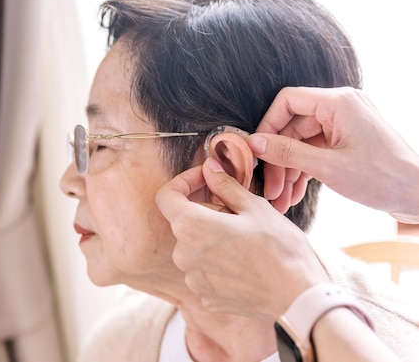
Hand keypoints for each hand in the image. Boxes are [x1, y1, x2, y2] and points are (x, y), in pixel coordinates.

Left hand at [156, 158, 328, 319]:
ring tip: (244, 240)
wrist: (298, 296)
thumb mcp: (253, 206)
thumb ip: (224, 184)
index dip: (184, 182)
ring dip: (211, 238)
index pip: (166, 196)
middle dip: (205, 211)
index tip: (206, 180)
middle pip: (184, 222)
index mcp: (190, 226)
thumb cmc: (279, 247)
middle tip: (238, 212)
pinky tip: (244, 264)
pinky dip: (218, 263)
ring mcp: (193, 279)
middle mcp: (183, 254)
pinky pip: (204, 271)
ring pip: (195, 247)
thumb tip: (209, 168)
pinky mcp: (205, 297)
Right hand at [249, 86, 418, 220]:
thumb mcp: (328, 168)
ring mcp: (344, 125)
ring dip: (288, 172)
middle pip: (292, 127)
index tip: (256, 152)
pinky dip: (303, 172)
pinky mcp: (347, 142)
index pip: (287, 101)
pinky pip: (315, 152)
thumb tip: (254, 143)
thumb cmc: (383, 178)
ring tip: (279, 200)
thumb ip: (288, 153)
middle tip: (268, 188)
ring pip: (301, 143)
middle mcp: (340, 108)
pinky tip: (293, 196)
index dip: (267, 125)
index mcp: (338, 103)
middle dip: (278, 160)